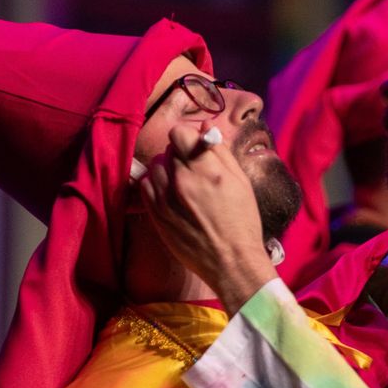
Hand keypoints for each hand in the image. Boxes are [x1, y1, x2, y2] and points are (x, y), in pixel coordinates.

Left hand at [139, 124, 277, 313]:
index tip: (195, 148)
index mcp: (206, 170)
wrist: (231, 262)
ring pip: (155, 166)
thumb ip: (220, 151)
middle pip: (168, 149)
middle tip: (194, 170)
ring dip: (166, 169)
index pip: (179, 133)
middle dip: (180, 154)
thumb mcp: (240, 182)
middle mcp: (182, 181)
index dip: (188, 138)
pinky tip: (172, 195)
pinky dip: (156, 185)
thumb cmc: (242, 222)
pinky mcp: (156, 215)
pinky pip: (145, 185)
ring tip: (183, 185)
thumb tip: (206, 126)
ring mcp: (166, 199)